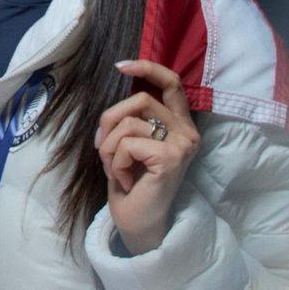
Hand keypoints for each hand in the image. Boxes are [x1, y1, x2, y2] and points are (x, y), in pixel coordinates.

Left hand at [96, 59, 200, 253]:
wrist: (138, 223)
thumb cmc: (132, 184)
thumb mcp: (131, 142)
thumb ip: (132, 118)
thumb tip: (117, 95)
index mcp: (180, 125)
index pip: (171, 84)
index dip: (147, 68)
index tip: (120, 66)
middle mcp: (187, 133)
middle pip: (139, 100)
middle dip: (109, 120)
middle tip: (101, 147)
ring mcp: (182, 145)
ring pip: (128, 123)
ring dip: (108, 148)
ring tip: (114, 170)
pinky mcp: (170, 158)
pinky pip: (127, 144)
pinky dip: (115, 162)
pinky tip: (124, 181)